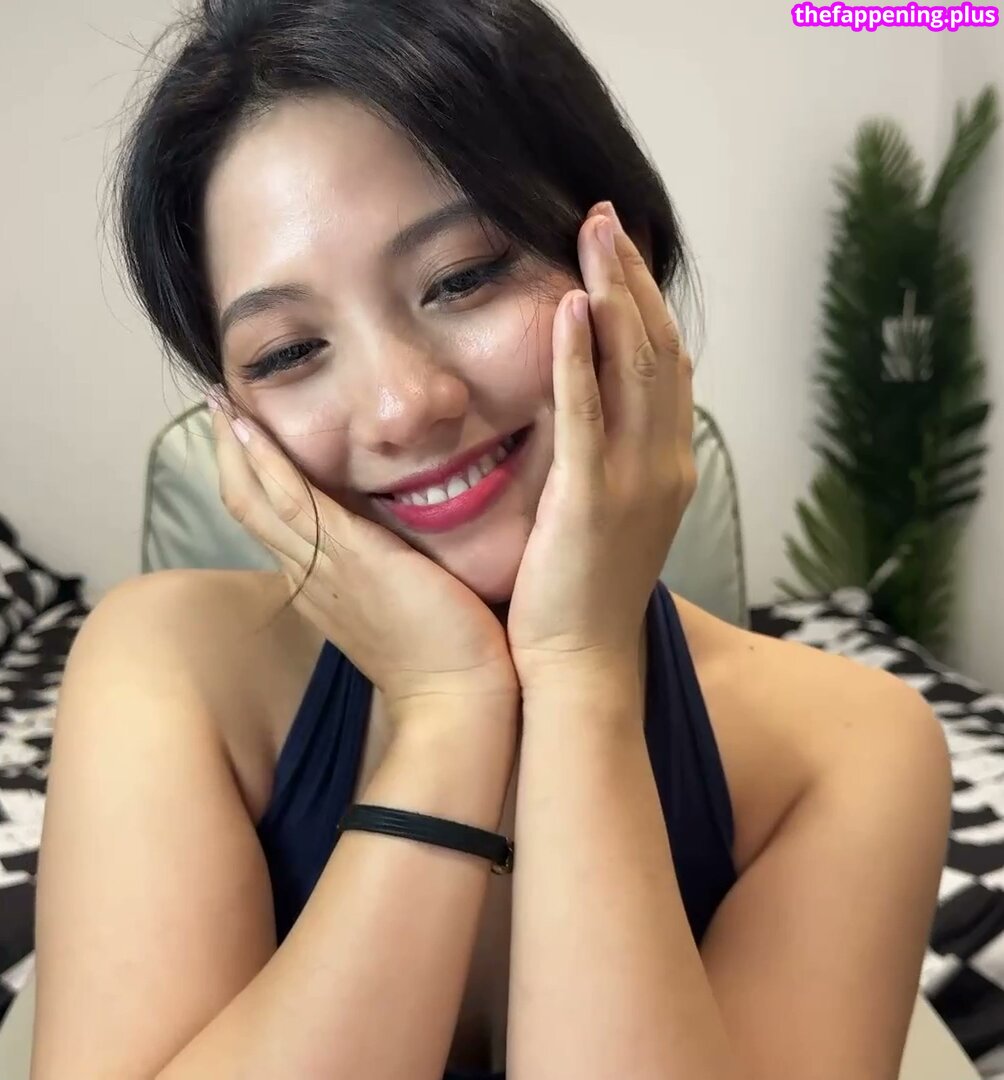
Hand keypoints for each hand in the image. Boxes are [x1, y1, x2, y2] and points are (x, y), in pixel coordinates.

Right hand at [208, 400, 518, 716]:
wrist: (456, 698)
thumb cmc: (445, 653)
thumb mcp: (404, 603)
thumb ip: (391, 569)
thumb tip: (404, 539)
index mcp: (321, 585)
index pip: (273, 522)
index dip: (253, 477)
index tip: (244, 436)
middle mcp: (309, 575)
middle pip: (249, 506)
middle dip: (230, 454)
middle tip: (215, 404)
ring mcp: (321, 567)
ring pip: (256, 499)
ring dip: (235, 448)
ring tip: (218, 401)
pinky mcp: (347, 556)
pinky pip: (290, 500)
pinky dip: (263, 461)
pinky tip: (245, 426)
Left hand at [506, 202, 695, 685]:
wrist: (580, 667)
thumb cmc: (580, 596)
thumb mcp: (606, 517)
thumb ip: (605, 462)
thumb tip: (580, 414)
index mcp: (666, 466)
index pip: (663, 366)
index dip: (646, 302)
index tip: (617, 251)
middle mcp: (664, 465)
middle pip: (657, 351)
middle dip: (633, 279)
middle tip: (604, 217)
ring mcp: (635, 483)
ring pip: (634, 371)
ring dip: (614, 297)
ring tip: (590, 235)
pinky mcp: (593, 503)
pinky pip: (588, 419)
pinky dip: (581, 362)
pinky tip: (569, 310)